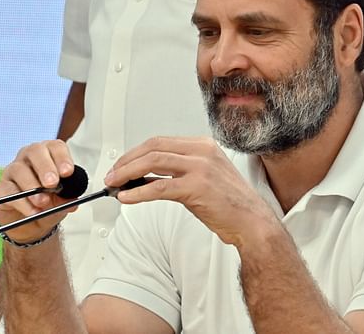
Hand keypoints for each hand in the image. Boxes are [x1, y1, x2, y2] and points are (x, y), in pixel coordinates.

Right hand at [0, 140, 79, 242]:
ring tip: (43, 201)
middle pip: (35, 151)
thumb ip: (68, 198)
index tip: (68, 172)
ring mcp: (13, 170)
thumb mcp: (63, 201)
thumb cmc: (49, 203)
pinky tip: (33, 211)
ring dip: (33, 186)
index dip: (62, 157)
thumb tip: (74, 202)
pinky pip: (9, 191)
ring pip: (19, 170)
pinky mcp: (2, 187)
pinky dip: (23, 203)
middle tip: (53, 183)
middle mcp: (30, 157)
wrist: (32, 224)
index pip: (55, 147)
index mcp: (49, 154)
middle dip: (45, 167)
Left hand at [104, 137, 279, 246]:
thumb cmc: (228, 204)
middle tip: (112, 174)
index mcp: (203, 145)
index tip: (121, 165)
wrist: (252, 222)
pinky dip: (138, 192)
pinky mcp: (197, 187)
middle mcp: (202, 151)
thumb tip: (142, 177)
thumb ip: (176, 172)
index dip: (135, 153)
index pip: (160, 142)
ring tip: (114, 185)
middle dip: (127, 161)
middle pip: (153, 148)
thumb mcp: (202, 178)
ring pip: (153, 162)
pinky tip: (127, 198)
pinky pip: (158, 187)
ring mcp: (200, 168)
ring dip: (128, 173)